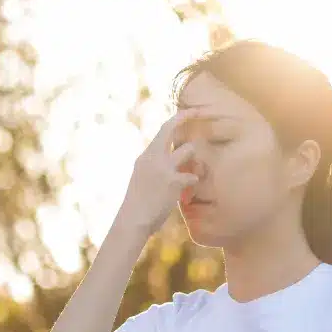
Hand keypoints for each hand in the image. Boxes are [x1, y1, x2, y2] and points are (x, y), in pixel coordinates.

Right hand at [114, 110, 202, 236]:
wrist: (132, 220)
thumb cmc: (138, 204)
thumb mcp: (142, 179)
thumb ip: (155, 167)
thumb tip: (174, 163)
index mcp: (145, 157)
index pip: (162, 131)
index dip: (177, 119)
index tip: (189, 111)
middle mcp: (152, 157)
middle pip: (171, 129)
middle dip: (186, 117)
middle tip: (199, 112)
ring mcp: (163, 168)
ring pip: (189, 150)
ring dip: (195, 160)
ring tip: (193, 173)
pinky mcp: (173, 181)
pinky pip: (193, 176)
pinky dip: (193, 184)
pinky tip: (186, 195)